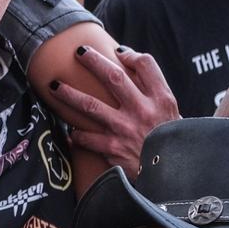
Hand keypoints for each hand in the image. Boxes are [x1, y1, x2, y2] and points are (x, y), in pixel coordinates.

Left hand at [49, 46, 179, 174]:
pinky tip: (70, 132)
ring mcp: (125, 129)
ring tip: (55, 87)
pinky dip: (76, 135)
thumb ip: (155, 94)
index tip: (118, 52)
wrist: (173, 176)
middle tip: (79, 51)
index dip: (130, 55)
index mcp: (161, 99)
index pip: (146, 65)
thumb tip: (132, 71)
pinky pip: (87, 138)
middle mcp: (142, 110)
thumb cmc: (172, 144)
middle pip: (113, 77)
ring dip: (70, 94)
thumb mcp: (173, 115)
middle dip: (93, 61)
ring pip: (90, 105)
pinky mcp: (113, 148)